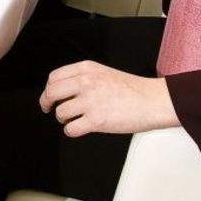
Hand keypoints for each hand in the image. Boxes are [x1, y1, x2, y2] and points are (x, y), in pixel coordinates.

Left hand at [38, 62, 177, 136]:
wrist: (153, 101)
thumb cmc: (132, 89)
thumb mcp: (103, 73)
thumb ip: (83, 78)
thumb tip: (61, 91)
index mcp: (86, 68)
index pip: (54, 78)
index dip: (48, 90)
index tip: (49, 97)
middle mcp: (85, 82)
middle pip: (51, 93)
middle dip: (47, 104)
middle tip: (50, 110)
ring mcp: (90, 101)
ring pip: (60, 112)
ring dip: (64, 119)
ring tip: (75, 119)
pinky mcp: (96, 120)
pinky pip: (71, 129)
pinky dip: (72, 131)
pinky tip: (80, 128)